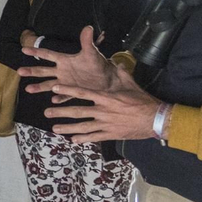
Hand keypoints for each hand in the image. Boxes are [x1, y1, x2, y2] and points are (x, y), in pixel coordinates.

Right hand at [18, 26, 120, 94]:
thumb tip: (88, 27)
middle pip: (44, 70)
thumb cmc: (99, 64)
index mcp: (65, 60)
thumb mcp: (92, 52)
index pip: (48, 54)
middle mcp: (63, 71)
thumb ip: (87, 41)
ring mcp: (66, 82)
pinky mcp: (73, 91)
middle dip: (31, 71)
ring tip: (28, 89)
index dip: (36, 52)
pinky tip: (53, 101)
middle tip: (19, 71)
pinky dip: (59, 98)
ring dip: (39, 87)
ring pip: (49, 84)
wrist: (108, 79)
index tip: (23, 49)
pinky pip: (64, 95)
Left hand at [42, 66, 161, 141]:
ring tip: (54, 128)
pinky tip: (72, 139)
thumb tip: (116, 61)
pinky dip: (83, 138)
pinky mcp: (111, 134)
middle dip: (61, 112)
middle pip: (78, 111)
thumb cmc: (143, 100)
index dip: (68, 90)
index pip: (83, 92)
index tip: (55, 88)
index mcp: (106, 97)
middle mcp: (103, 111)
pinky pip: (94, 137)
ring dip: (67, 127)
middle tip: (46, 112)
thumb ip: (120, 73)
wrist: (155, 119)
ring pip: (83, 126)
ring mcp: (106, 124)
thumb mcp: (130, 84)